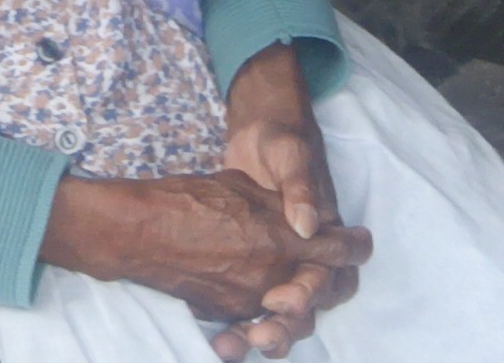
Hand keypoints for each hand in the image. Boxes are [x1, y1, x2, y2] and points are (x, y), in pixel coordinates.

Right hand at [39, 168, 369, 352]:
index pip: (335, 249)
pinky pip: (254, 316)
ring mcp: (250, 299)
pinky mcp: (226, 313)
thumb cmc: (192, 199)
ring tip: (291, 292)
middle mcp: (273, 275)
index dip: (352, 246)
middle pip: (317, 290)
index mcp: (282, 239)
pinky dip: (260, 309)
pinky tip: (258, 299)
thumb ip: (277, 206)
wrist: (143, 231)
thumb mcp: (242, 188)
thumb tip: (298, 218)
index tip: (361, 243)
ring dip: (294, 301)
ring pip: (287, 309)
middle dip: (324, 280)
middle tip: (329, 268)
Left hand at [216, 45, 360, 354]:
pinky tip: (216, 335)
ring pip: (279, 315)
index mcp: (325, 237)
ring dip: (259, 333)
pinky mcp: (251, 267)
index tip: (278, 298)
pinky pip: (250, 304)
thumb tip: (307, 226)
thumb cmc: (284, 141)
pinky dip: (236, 323)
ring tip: (232, 344)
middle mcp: (306, 257)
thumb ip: (300, 188)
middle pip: (306, 310)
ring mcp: (279, 264)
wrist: (257, 132)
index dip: (308, 294)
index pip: (331, 280)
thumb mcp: (293, 155)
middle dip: (283, 327)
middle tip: (257, 334)